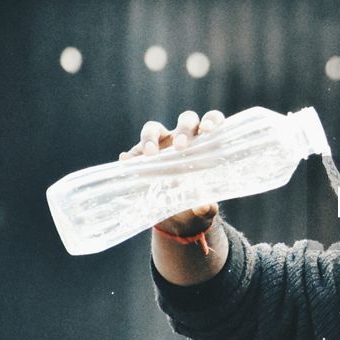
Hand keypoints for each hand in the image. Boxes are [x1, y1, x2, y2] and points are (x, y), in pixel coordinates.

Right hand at [121, 109, 225, 234]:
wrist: (177, 219)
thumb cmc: (196, 205)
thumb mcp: (203, 209)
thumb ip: (206, 207)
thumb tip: (203, 206)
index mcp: (206, 146)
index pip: (212, 121)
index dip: (211, 120)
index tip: (209, 130)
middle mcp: (184, 140)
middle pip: (186, 120)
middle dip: (183, 129)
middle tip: (180, 147)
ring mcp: (161, 145)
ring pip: (154, 127)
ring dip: (151, 137)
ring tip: (150, 154)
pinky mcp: (140, 157)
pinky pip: (133, 151)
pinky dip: (130, 156)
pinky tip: (127, 163)